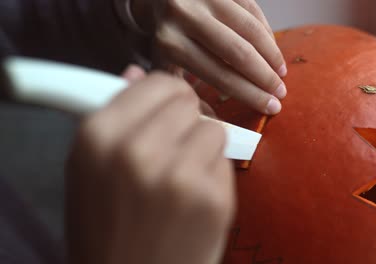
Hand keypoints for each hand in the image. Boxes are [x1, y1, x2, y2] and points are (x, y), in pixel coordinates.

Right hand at [66, 72, 234, 263]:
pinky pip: (226, 160)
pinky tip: (194, 198)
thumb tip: (134, 72)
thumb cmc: (107, 227)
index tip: (165, 108)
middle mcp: (137, 151)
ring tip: (181, 176)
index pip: (156, 82)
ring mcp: (179, 175)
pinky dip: (214, 174)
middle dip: (184, 119)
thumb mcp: (90, 170)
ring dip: (201, 147)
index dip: (164, 95)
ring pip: (213, 128)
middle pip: (188, 100)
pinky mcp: (213, 198)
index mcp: (99, 137)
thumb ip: (114, 118)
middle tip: (172, 145)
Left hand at [132, 0, 286, 114]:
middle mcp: (185, 16)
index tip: (272, 107)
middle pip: (238, 53)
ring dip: (271, 54)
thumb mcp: (164, 65)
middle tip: (282, 92)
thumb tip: (215, 122)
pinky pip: (252, 9)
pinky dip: (266, 31)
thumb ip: (187, 92)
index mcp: (170, 44)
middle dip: (265, 77)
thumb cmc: (164, 36)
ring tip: (281, 72)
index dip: (250, 94)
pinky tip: (272, 48)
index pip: (220, 76)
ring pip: (250, 29)